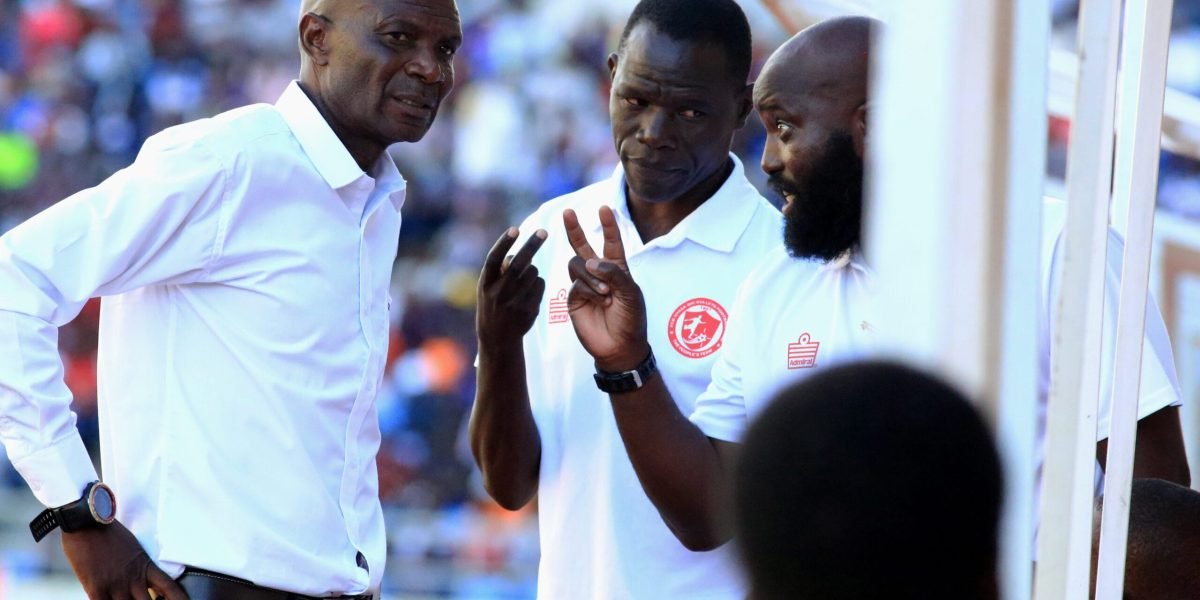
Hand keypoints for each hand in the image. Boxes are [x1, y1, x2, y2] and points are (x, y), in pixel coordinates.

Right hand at [61, 520, 187, 599]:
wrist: (87, 522)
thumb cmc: (108, 532)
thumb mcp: (133, 548)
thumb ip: (138, 565)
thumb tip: (141, 580)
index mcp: (145, 566)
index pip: (169, 587)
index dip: (179, 598)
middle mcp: (133, 578)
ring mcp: (115, 584)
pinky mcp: (96, 587)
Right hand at [476, 227, 547, 348]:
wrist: (497, 336)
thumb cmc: (493, 302)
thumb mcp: (489, 285)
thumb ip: (502, 268)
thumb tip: (525, 249)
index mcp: (485, 283)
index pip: (494, 259)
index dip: (504, 243)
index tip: (515, 229)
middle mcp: (498, 292)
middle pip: (519, 263)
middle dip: (532, 245)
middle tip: (544, 231)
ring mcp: (514, 302)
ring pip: (533, 272)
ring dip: (532, 269)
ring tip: (524, 279)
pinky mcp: (528, 310)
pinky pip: (540, 284)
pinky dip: (538, 282)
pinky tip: (530, 291)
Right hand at [562, 207, 649, 370]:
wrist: (619, 347)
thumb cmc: (631, 319)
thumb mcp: (631, 293)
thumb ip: (614, 273)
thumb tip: (590, 261)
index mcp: (617, 269)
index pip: (611, 242)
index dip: (608, 225)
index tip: (604, 208)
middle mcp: (598, 273)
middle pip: (582, 245)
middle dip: (574, 229)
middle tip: (567, 212)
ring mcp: (584, 285)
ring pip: (578, 263)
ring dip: (592, 275)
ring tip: (605, 292)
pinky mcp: (574, 297)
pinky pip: (576, 282)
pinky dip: (589, 288)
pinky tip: (599, 300)